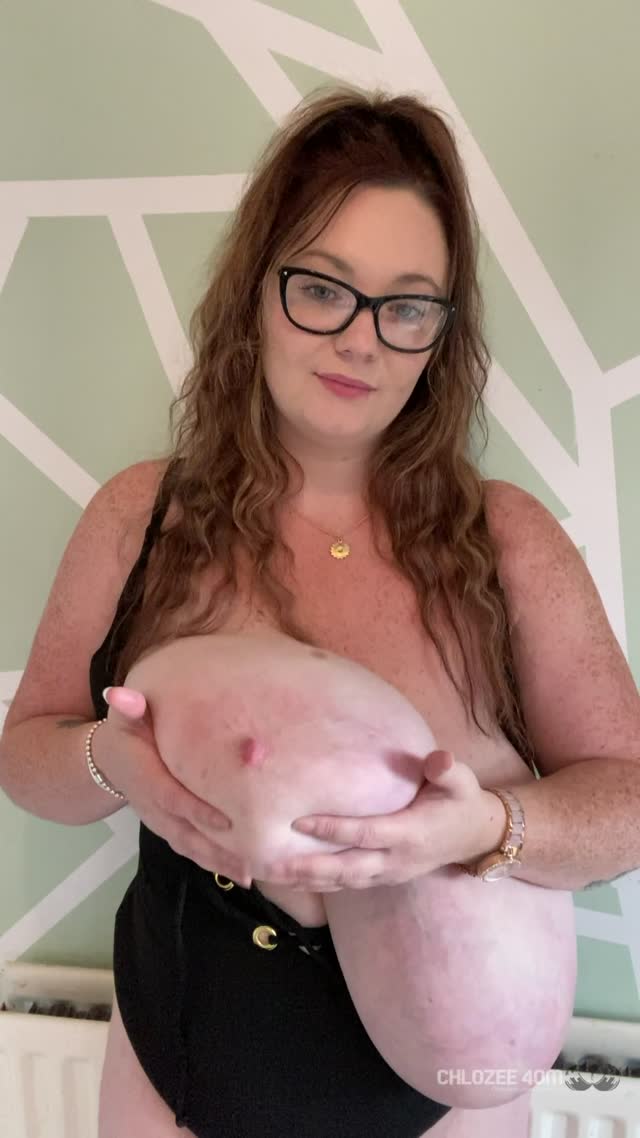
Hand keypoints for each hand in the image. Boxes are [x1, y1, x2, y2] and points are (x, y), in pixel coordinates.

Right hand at [96, 686, 251, 884]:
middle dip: (216, 849)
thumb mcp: (124, 718)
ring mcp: (161, 823)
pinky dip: (214, 864)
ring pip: (190, 847)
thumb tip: (120, 693)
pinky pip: (191, 851)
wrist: (109, 763)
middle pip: (185, 833)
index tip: (227, 821)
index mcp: (146, 779)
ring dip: (219, 863)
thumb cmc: (125, 734)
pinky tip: (242, 874)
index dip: (197, 811)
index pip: (172, 798)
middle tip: (249, 860)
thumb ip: (128, 707)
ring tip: (251, 874)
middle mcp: (154, 808)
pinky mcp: (170, 829)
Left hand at [262, 750, 499, 891]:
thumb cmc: (462, 802)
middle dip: (310, 867)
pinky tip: (294, 879)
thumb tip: (437, 759)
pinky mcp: (384, 877)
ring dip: (308, 880)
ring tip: (272, 874)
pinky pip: (348, 884)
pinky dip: (321, 884)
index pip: (366, 833)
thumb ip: (448, 770)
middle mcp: (397, 859)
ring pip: (344, 881)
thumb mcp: (463, 782)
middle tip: (273, 863)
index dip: (333, 830)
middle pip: (347, 868)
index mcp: (411, 833)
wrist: (476, 837)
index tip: (299, 822)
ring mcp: (390, 873)